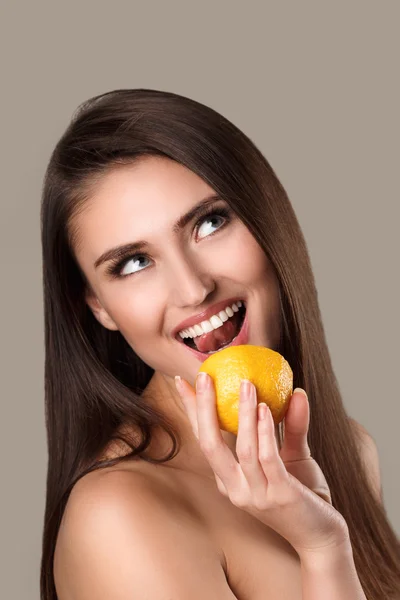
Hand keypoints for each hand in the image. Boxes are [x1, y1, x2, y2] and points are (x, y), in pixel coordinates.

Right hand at [174, 372, 349, 556]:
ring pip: (242, 448)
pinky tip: (265, 408)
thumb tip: (295, 390)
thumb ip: (290, 426)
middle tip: (203, 377)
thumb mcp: (292, 456)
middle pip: (210, 444)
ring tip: (245, 383)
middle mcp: (236, 489)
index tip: (183, 381)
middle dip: (203, 408)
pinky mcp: (280, 496)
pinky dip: (265, 431)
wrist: (322, 537)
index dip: (191, 410)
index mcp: (229, 480)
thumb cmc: (303, 496)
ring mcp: (256, 495)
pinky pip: (267, 458)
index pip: (204, 440)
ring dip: (242, 413)